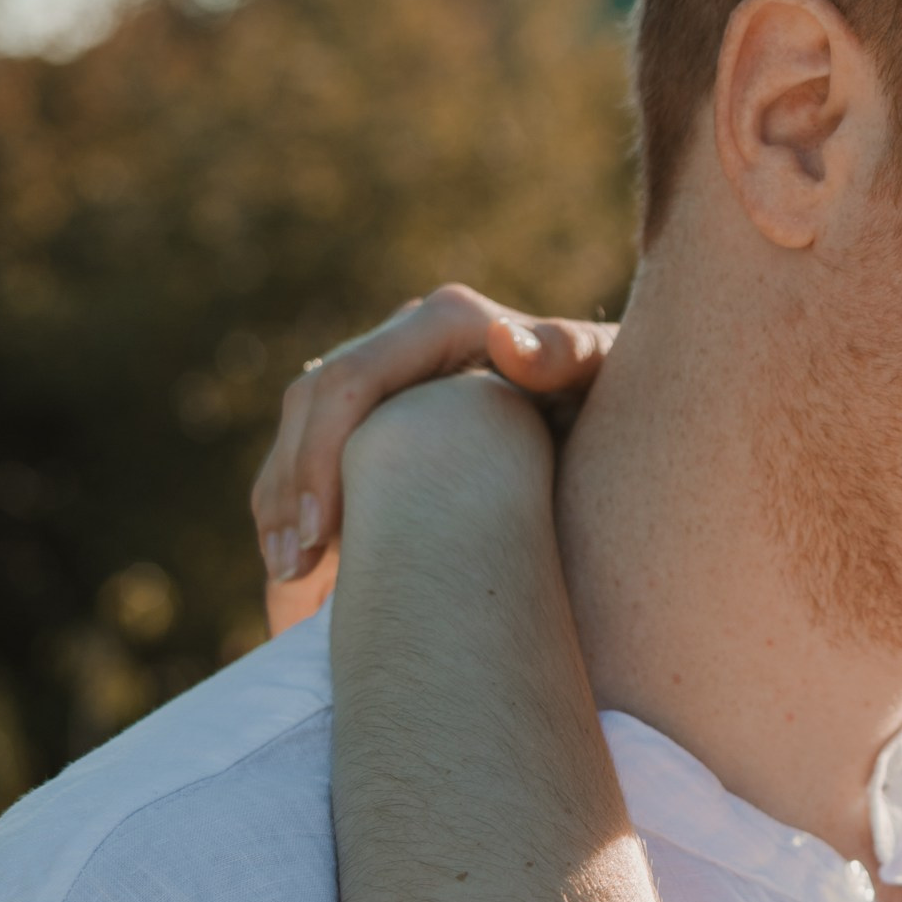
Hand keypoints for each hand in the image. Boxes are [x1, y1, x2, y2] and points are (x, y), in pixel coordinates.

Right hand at [251, 284, 615, 626]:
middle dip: (291, 488)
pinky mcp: (383, 408)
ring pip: (300, 429)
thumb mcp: (601, 373)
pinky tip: (303, 568)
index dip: (319, 455)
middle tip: (293, 572)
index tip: (322, 535)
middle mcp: (407, 334)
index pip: (350, 381)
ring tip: (288, 581)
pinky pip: (316, 450)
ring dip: (283, 503)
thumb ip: (564, 355)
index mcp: (447, 320)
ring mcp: (390, 368)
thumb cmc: (614, 394)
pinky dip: (299, 505)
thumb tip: (508, 342)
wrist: (618, 408)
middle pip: (311, 404)